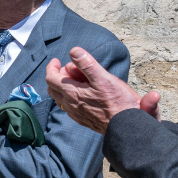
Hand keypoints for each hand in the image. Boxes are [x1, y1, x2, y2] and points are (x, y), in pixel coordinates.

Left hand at [45, 47, 159, 133]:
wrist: (126, 126)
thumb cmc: (117, 102)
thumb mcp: (103, 78)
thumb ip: (87, 64)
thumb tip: (74, 51)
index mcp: (71, 93)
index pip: (51, 78)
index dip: (51, 67)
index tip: (56, 60)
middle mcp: (69, 105)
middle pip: (52, 88)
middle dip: (56, 76)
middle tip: (69, 69)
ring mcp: (75, 114)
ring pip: (60, 98)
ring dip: (63, 86)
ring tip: (77, 79)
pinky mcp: (82, 120)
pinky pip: (68, 106)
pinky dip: (70, 96)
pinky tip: (83, 93)